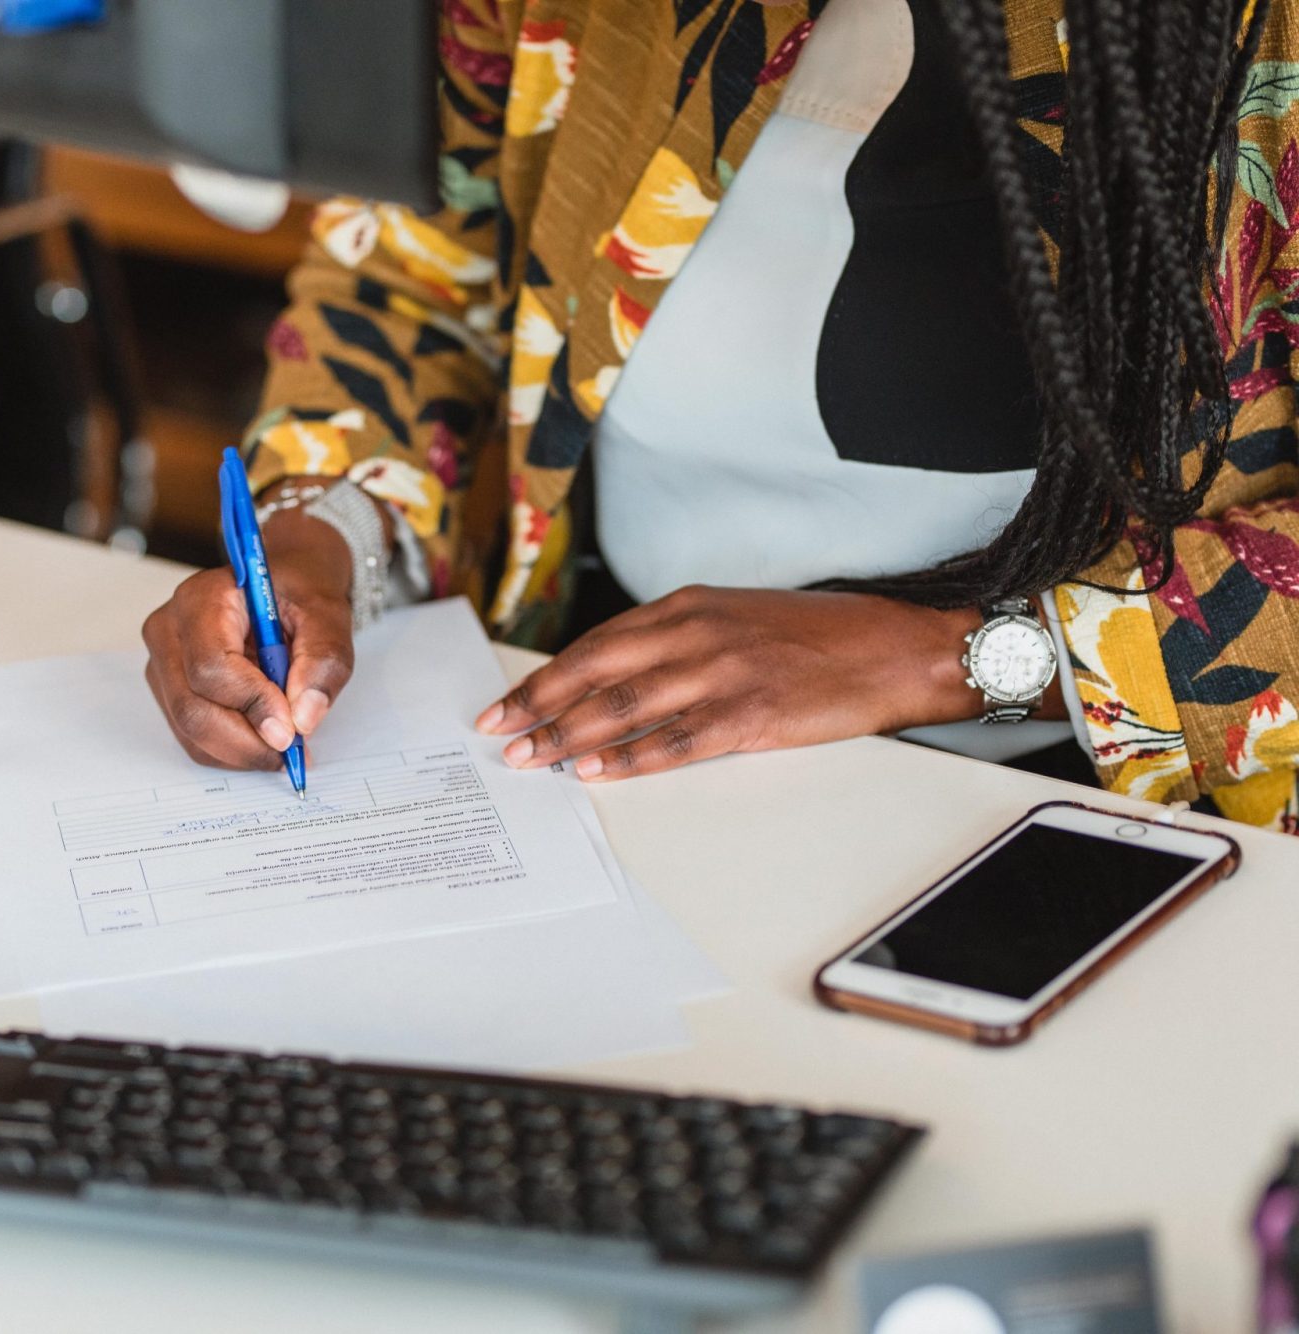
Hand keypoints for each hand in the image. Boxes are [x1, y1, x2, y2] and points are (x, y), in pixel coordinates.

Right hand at [142, 496, 357, 769]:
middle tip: (293, 748)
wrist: (281, 586)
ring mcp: (163, 664)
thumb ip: (322, 661)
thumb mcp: (327, 614)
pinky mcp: (169, 691)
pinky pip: (192, 738)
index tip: (292, 727)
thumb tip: (304, 717)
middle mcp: (169, 631)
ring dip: (242, 749)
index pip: (211, 666)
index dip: (252, 704)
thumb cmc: (297, 591)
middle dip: (246, 741)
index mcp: (201, 599)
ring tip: (285, 739)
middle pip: (192, 708)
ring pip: (190, 731)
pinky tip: (264, 735)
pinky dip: (232, 750)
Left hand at [474, 586, 1005, 780]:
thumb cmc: (820, 636)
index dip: (546, 676)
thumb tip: (617, 675)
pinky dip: (631, 759)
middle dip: (539, 706)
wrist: (898, 648)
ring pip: (625, 707)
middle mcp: (697, 634)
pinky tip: (597, 771)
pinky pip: (677, 742)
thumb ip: (677, 640)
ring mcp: (723, 674)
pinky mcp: (752, 715)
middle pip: (595, 672)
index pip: (596, 643)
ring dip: (569, 736)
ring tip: (532, 759)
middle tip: (499, 734)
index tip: (506, 701)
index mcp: (688, 607)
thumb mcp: (736, 617)